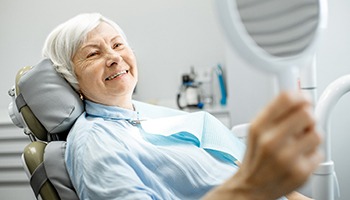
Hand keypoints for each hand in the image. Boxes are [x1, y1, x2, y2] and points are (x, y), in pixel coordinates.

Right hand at [203, 91, 322, 199]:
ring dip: (311, 136)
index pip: (286, 98)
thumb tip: (298, 96)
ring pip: (316, 133)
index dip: (300, 96)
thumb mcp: (256, 129)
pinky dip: (312, 154)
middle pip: (306, 114)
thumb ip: (275, 111)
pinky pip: (319, 153)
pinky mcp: (300, 172)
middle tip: (302, 124)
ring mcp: (286, 158)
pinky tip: (299, 157)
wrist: (251, 186)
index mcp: (259, 127)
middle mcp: (270, 141)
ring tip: (300, 142)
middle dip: (307, 117)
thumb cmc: (256, 157)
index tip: (303, 99)